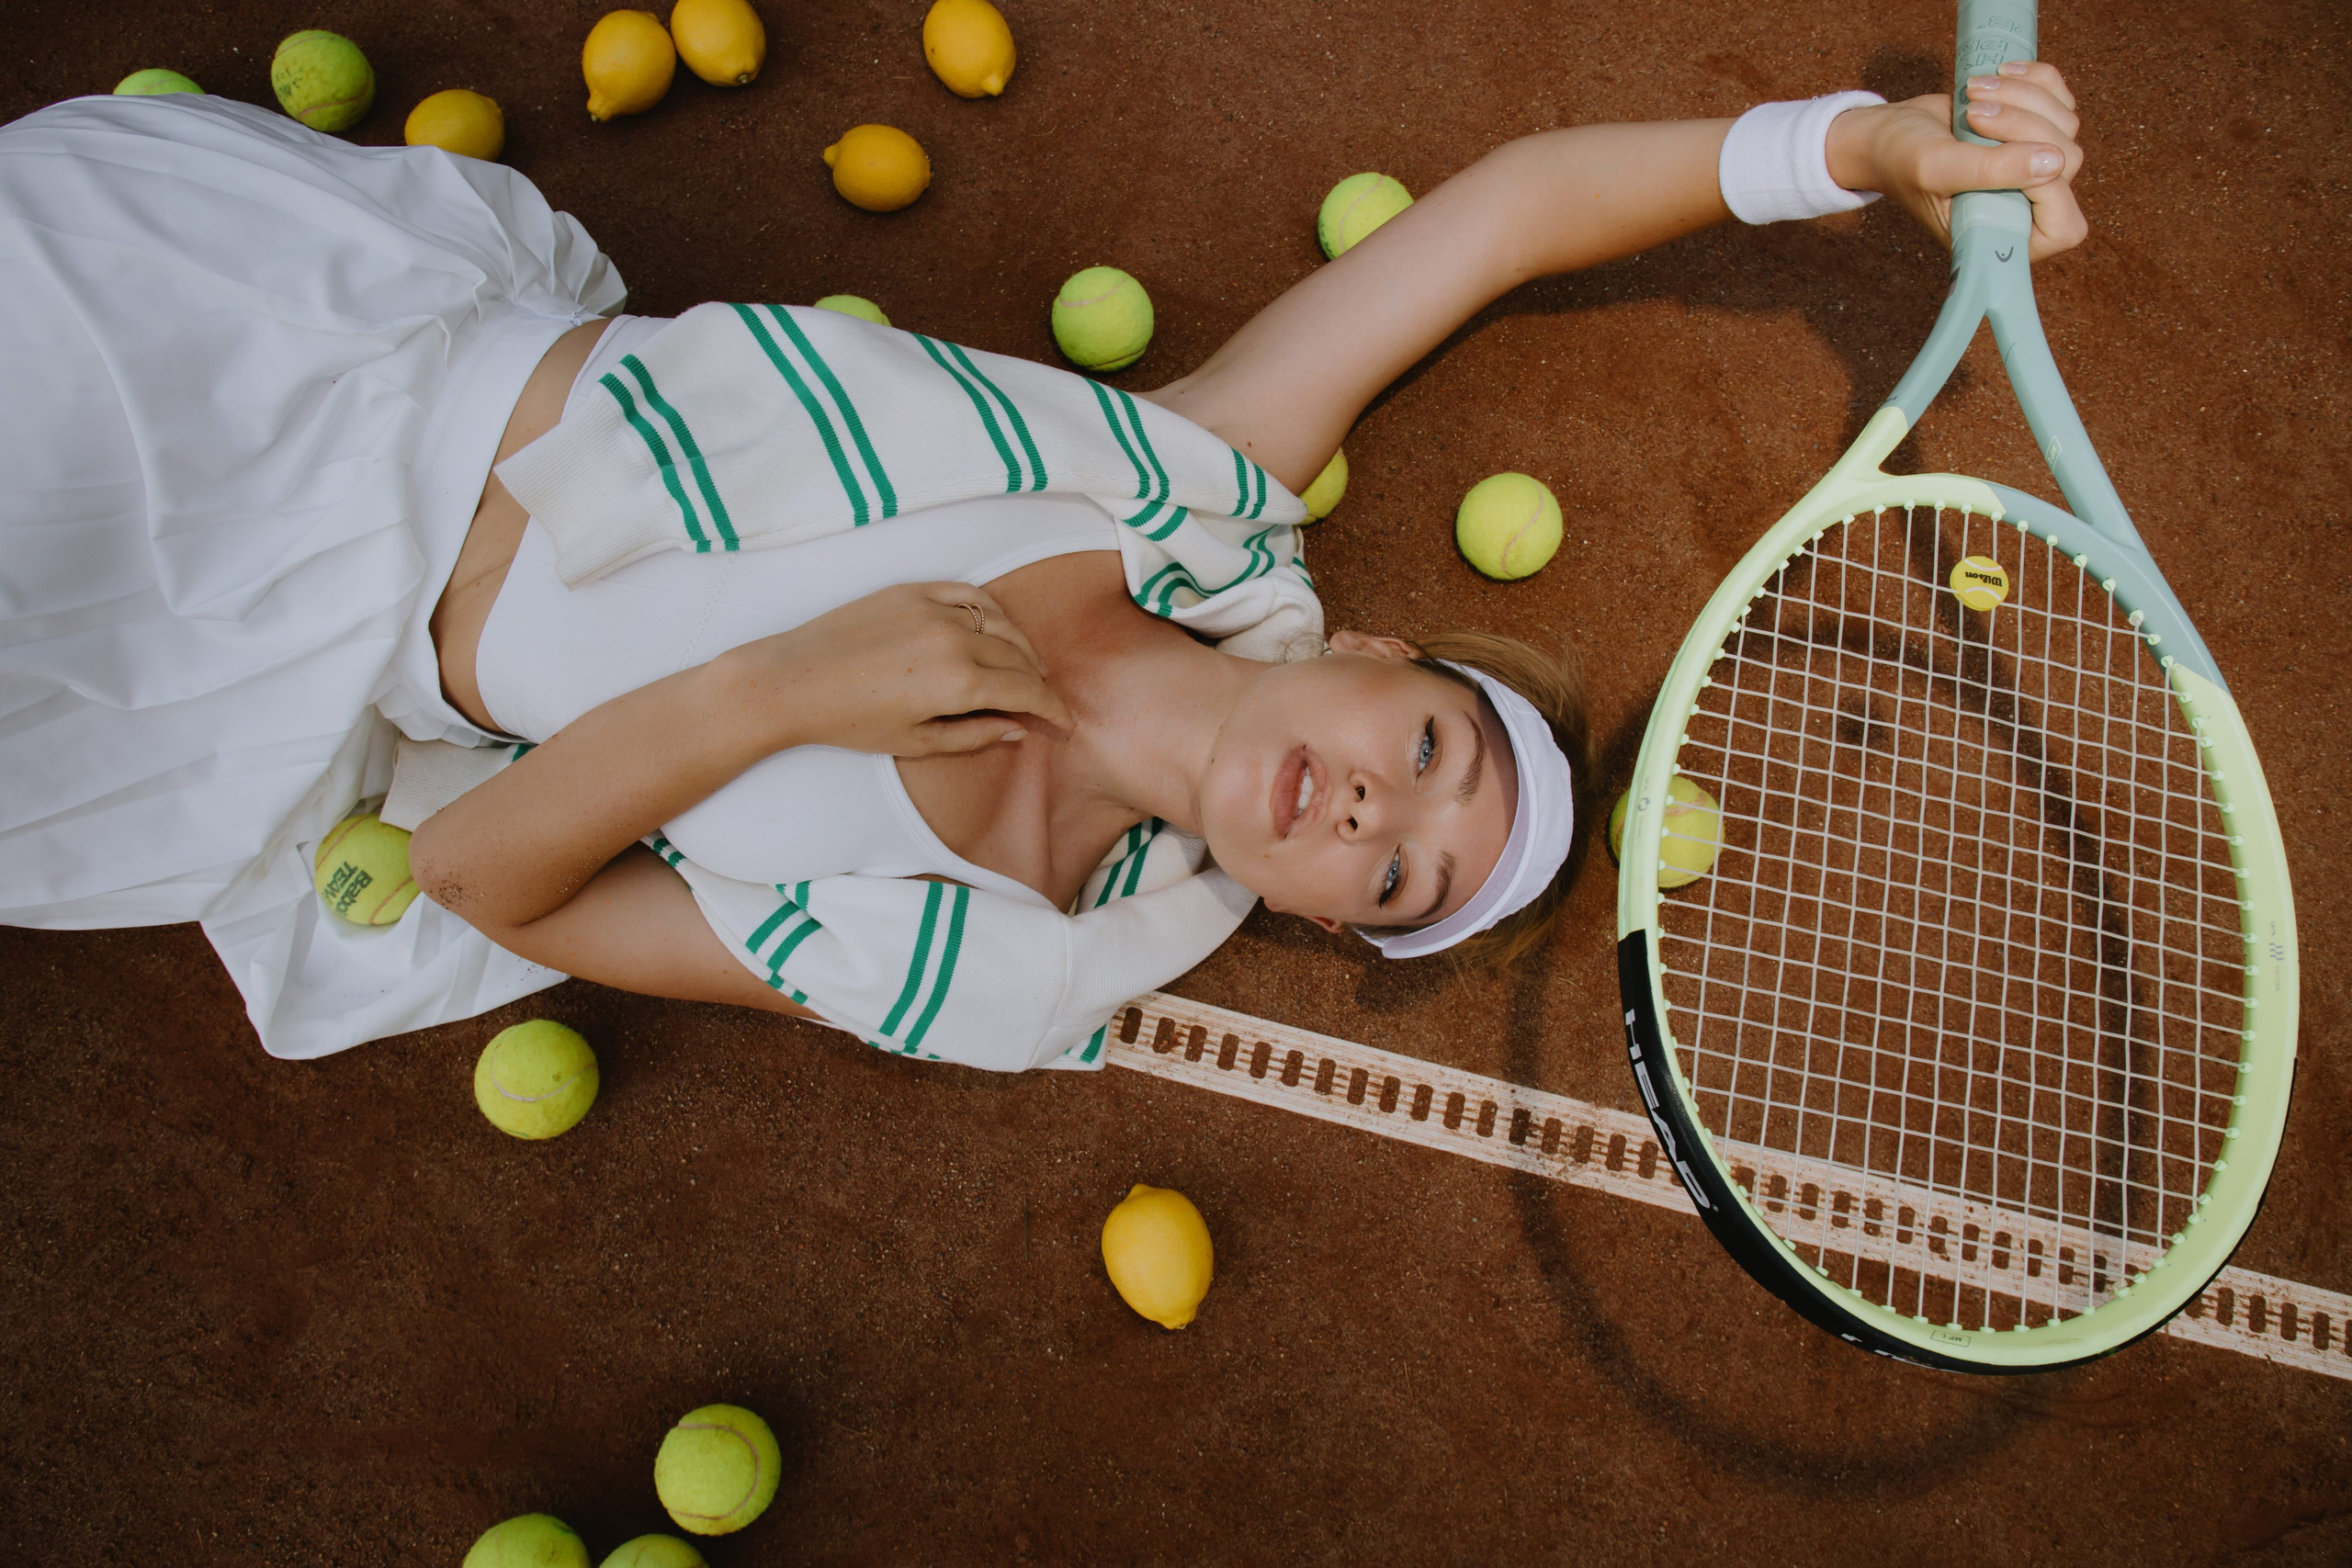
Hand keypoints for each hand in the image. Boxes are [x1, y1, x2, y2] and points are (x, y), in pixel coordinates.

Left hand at [711, 582, 1074, 757]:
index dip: (1053, 708)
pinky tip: (996, 627)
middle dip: (1038, 682)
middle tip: (1044, 701)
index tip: (1064, 721)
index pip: (1026, 690)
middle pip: (1019, 657)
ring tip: (1028, 665)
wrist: (791, 679)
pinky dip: (992, 611)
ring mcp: (933, 609)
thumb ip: (975, 735)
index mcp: (958, 682)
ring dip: (1023, 645)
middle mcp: (954, 638)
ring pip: (1001, 622)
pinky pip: (970, 594)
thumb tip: (1018, 730)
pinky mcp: (913, 591)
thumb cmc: (848, 720)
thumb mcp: (916, 742)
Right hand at [1827, 61, 2085, 261]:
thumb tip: (2054, 162)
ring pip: (2065, 124)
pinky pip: (2060, 97)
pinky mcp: (2036, 127)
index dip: (2048, 188)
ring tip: (1974, 92)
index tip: (2003, 156)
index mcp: (2005, 233)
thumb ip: (1991, 171)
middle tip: (1975, 113)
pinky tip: (2000, 74)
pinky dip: (2034, 78)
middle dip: (2024, 126)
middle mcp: (2028, 203)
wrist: (1888, 134)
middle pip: (2068, 162)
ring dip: (2022, 97)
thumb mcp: (1938, 169)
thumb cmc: (1904, 161)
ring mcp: (2036, 163)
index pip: (2063, 225)